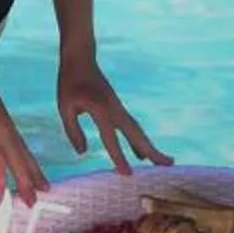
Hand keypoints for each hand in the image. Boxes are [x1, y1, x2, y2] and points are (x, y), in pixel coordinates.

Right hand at [0, 62, 49, 202]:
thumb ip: (2, 131)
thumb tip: (3, 145)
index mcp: (11, 130)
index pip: (27, 156)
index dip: (37, 173)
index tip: (46, 188)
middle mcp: (4, 136)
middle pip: (19, 165)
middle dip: (26, 185)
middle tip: (32, 203)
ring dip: (3, 186)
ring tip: (5, 204)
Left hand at [57, 55, 169, 173]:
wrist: (80, 58)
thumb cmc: (69, 82)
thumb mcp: (64, 107)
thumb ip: (73, 131)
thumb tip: (83, 153)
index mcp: (100, 109)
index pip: (110, 137)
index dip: (118, 156)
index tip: (128, 174)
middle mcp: (114, 109)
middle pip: (136, 134)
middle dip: (152, 151)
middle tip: (169, 165)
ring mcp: (118, 107)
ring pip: (137, 130)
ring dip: (149, 146)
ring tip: (163, 163)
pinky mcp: (117, 107)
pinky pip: (131, 126)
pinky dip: (138, 140)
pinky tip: (141, 153)